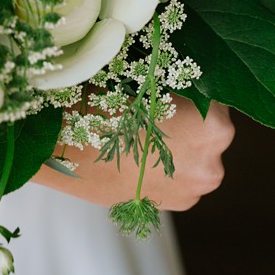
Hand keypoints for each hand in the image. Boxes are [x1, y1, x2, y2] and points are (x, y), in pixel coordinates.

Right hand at [31, 97, 234, 210]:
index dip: (189, 87)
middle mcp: (213, 163)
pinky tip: (136, 156)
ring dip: (175, 146)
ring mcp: (194, 189)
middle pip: (208, 131)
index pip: (214, 97)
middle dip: (185, 120)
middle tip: (149, 109)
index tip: (167, 84)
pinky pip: (178, 178)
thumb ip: (168, 81)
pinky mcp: (174, 206)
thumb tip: (176, 68)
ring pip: (194, 156)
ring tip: (138, 135)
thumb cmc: (99, 110)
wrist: (60, 151)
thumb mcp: (139, 82)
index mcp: (213, 127)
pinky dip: (163, 167)